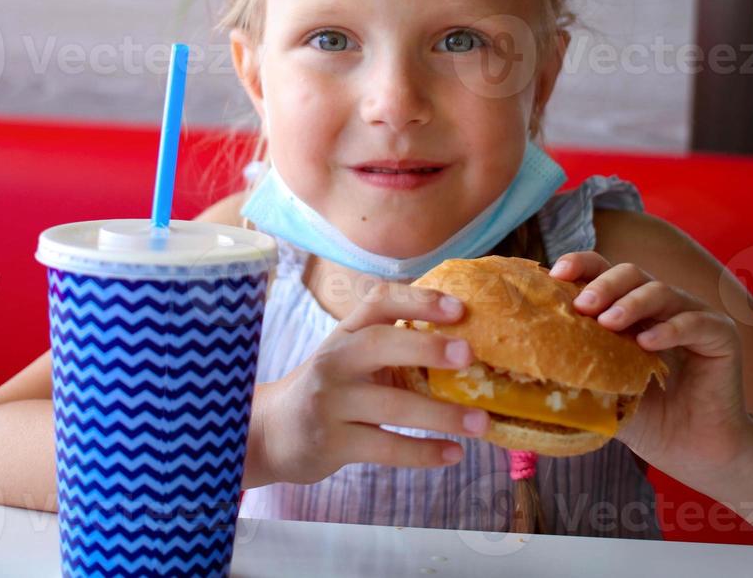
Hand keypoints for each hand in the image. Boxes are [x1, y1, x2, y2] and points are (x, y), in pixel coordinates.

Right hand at [250, 281, 493, 486]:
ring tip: (482, 422)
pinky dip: (422, 452)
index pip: (379, 302)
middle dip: (427, 347)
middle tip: (470, 355)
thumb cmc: (327, 391)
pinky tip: (453, 453)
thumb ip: (390, 346)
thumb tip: (463, 341)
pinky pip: (385, 446)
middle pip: (380, 344)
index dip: (419, 300)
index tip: (458, 307)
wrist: (270, 432)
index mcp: (345, 333)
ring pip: (391, 405)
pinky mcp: (332, 442)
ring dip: (441, 415)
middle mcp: (334, 360)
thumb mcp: (348, 358)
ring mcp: (330, 402)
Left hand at [549, 251, 751, 476]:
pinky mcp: (721, 335)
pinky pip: (695, 322)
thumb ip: (571, 375)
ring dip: (631, 303)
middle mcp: (659, 305)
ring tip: (609, 322)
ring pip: (660, 291)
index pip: (602, 272)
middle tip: (582, 305)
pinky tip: (647, 342)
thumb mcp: (600, 393)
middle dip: (602, 284)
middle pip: (629, 273)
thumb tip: (517, 372)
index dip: (581, 265)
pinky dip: (669, 329)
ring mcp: (691, 316)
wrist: (691, 451)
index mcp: (627, 310)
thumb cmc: (645, 419)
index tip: (555, 273)